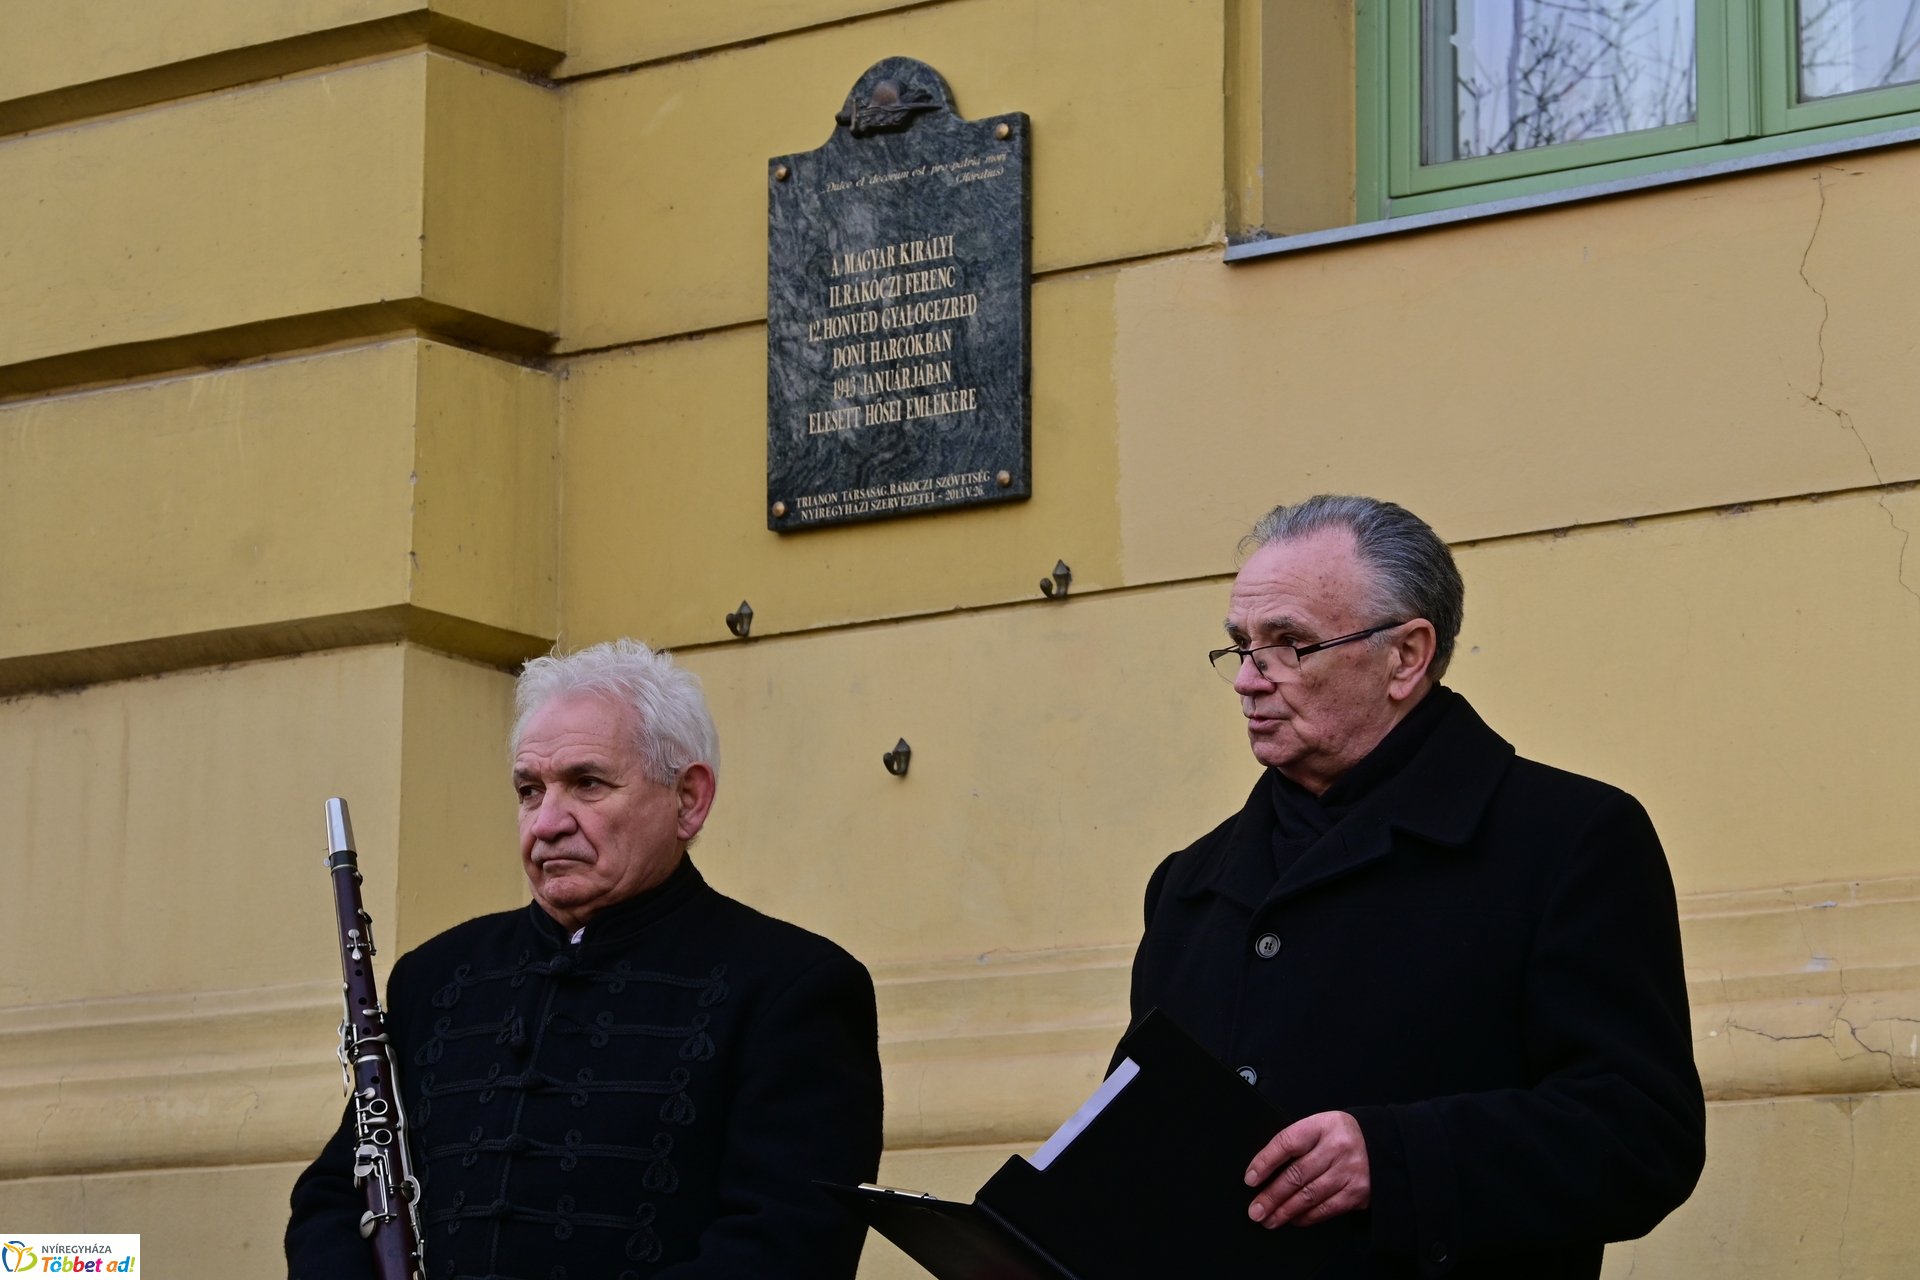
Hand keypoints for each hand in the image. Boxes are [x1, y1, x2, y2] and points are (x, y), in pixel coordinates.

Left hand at [1243, 1111, 1370, 1228]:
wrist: (1384, 1146)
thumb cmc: (1340, 1137)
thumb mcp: (1320, 1128)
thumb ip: (1296, 1144)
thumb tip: (1263, 1172)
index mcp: (1322, 1126)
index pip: (1287, 1143)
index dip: (1265, 1162)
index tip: (1250, 1179)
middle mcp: (1337, 1147)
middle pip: (1296, 1174)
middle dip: (1271, 1196)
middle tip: (1255, 1210)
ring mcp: (1349, 1171)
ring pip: (1309, 1195)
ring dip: (1285, 1211)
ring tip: (1268, 1219)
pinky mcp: (1358, 1192)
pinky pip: (1326, 1208)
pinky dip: (1306, 1217)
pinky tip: (1293, 1219)